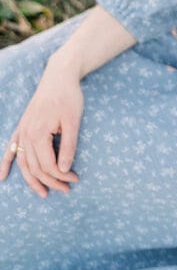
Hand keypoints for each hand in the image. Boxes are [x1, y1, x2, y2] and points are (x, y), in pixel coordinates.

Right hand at [0, 60, 82, 197]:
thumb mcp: (73, 121)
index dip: (62, 176)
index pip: (48, 165)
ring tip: (43, 193)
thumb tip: (64, 170)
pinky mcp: (22, 126)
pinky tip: (1, 176)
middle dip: (51, 181)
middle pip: (35, 167)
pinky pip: (10, 149)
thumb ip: (68, 146)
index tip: (76, 180)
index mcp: (38, 133)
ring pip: (23, 163)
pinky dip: (5, 163)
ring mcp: (22, 131)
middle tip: (68, 189)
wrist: (59, 76)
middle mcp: (26, 134)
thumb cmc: (69, 97)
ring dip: (32, 180)